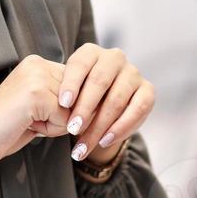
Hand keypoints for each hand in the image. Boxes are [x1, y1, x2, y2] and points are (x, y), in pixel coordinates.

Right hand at [0, 54, 69, 171]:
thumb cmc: (5, 130)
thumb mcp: (39, 108)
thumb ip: (62, 100)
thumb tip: (100, 106)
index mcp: (38, 64)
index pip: (78, 88)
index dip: (64, 111)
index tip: (35, 117)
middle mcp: (38, 63)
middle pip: (79, 98)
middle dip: (61, 118)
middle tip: (30, 120)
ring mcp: (36, 76)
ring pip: (74, 109)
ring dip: (56, 125)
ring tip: (27, 122)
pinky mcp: (36, 93)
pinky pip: (66, 119)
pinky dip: (50, 130)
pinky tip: (26, 126)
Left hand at [57, 44, 155, 165]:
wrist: (102, 109)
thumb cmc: (79, 99)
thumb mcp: (68, 93)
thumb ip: (63, 95)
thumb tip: (48, 107)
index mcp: (92, 52)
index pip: (80, 63)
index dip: (72, 82)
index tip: (63, 103)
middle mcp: (114, 58)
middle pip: (99, 81)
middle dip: (85, 107)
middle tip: (72, 128)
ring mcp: (133, 73)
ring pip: (117, 99)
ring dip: (99, 125)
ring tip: (83, 145)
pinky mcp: (148, 91)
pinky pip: (137, 109)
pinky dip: (121, 127)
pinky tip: (105, 141)